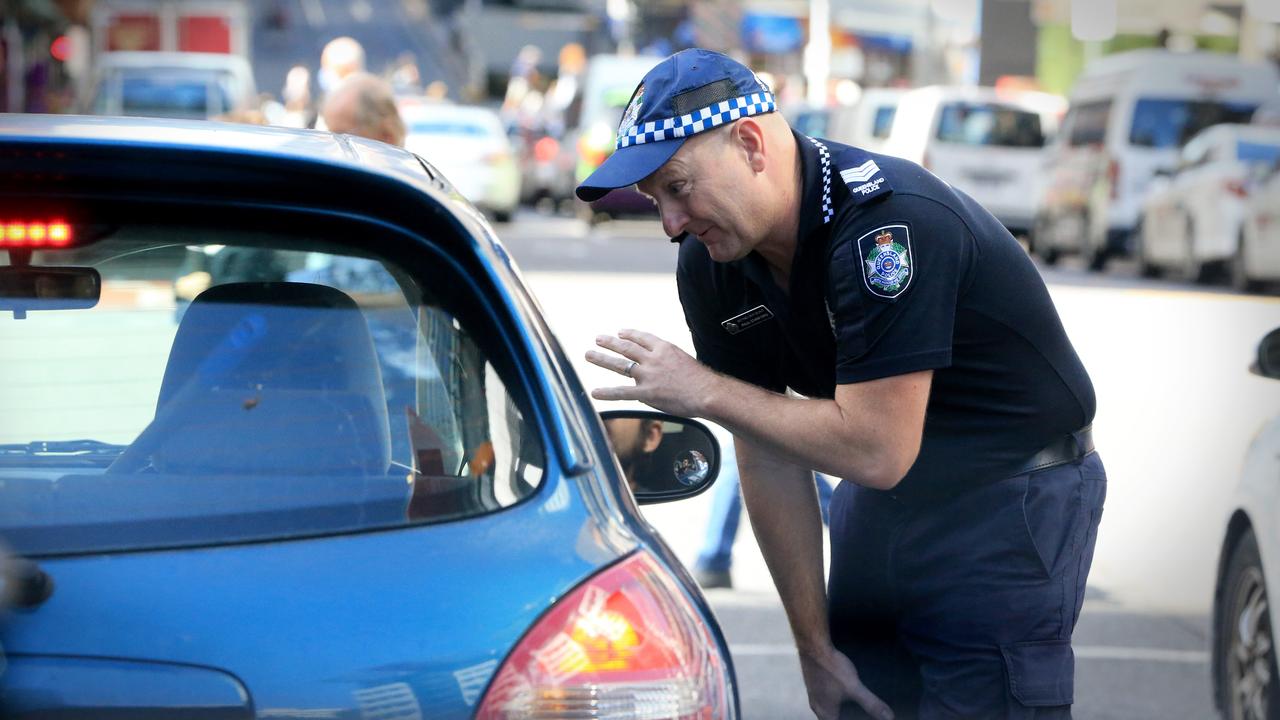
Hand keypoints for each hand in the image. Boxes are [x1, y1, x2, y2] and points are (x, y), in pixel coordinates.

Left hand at [585, 329, 713, 417]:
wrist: (707, 393)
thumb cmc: (701, 381)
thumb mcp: (684, 361)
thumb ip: (669, 362)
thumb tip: (659, 370)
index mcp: (664, 348)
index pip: (642, 338)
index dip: (629, 334)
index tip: (620, 332)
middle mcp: (653, 359)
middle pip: (627, 347)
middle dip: (610, 342)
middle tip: (598, 339)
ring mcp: (648, 375)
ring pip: (620, 364)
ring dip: (602, 358)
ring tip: (589, 354)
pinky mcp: (646, 392)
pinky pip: (622, 392)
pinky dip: (607, 393)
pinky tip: (595, 392)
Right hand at [799, 643, 893, 719]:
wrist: (813, 646)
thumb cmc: (831, 669)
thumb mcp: (854, 687)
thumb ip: (871, 703)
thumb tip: (889, 717)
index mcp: (825, 713)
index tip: (862, 718)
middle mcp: (817, 707)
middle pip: (833, 718)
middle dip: (847, 716)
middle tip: (861, 713)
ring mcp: (814, 695)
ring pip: (828, 709)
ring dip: (840, 709)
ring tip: (856, 704)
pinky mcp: (814, 684)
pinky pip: (826, 698)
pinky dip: (836, 699)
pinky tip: (844, 691)